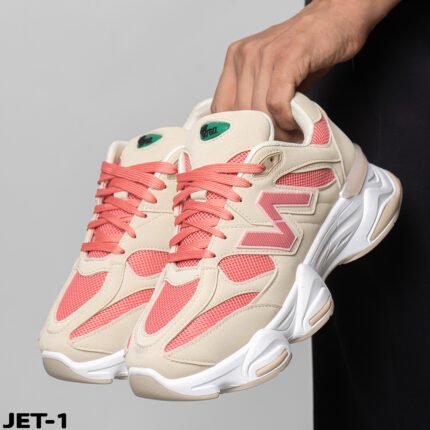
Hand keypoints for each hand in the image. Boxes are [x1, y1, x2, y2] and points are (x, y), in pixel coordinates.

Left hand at [212, 0, 398, 139]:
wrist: (336, 18)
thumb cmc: (305, 51)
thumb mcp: (272, 76)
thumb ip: (257, 100)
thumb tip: (253, 136)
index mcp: (235, 60)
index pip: (220, 107)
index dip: (235, 131)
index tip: (250, 144)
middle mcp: (244, 55)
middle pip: (240, 112)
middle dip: (258, 135)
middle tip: (275, 146)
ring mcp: (263, 55)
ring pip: (257, 110)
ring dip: (275, 131)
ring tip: (289, 137)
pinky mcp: (285, 59)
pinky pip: (276, 102)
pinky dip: (286, 120)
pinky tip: (295, 124)